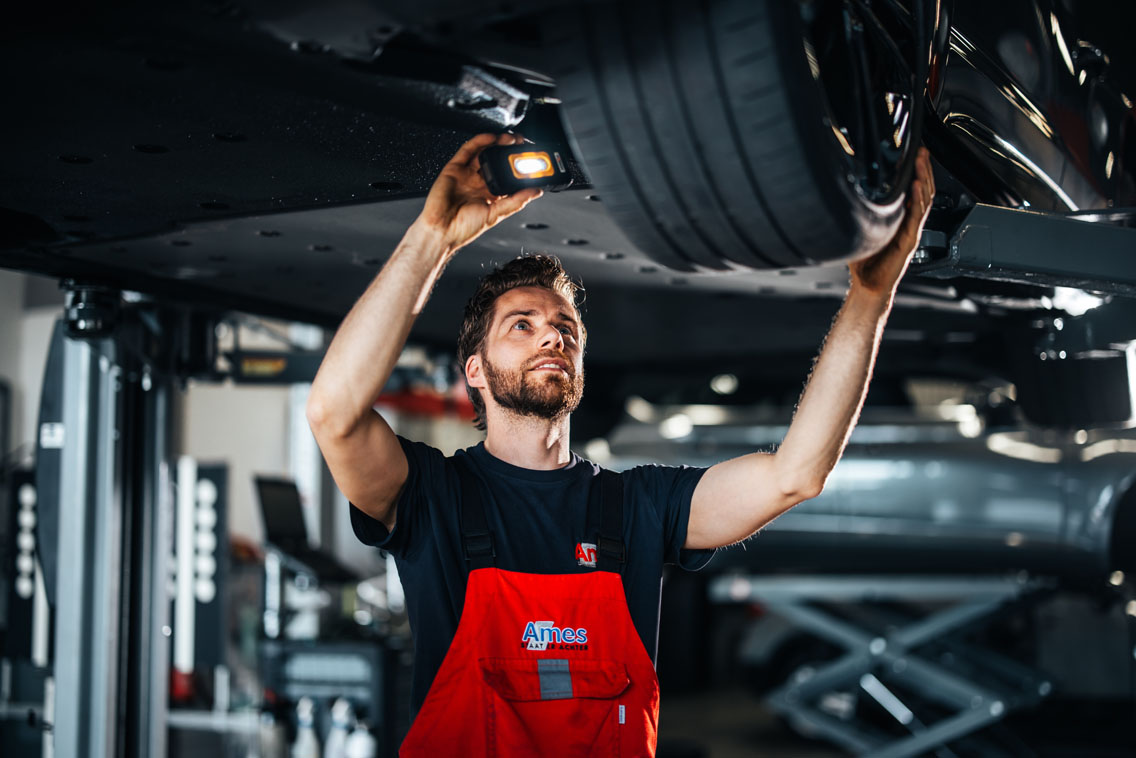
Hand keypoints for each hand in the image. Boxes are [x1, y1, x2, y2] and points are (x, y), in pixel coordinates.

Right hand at [414, 133, 543, 252]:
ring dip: (497, 142)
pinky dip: (479, 141)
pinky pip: (468, 150)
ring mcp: (466, 174)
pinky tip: (491, 138)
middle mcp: (479, 182)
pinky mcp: (454, 168)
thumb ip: (516, 201)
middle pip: (496, 160)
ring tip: (510, 138)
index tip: (530, 158)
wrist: (441, 230)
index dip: (518, 165)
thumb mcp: (496, 214)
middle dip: (509, 150)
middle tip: (522, 142)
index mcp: (490, 193)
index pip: (507, 174)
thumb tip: (536, 191)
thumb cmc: (464, 228)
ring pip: (484, 152)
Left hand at [848, 147, 935, 297]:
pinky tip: (916, 187)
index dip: (915, 171)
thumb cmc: (864, 261)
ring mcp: (911, 231)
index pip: (912, 190)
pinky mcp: (909, 242)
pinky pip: (917, 218)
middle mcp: (908, 223)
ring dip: (924, 179)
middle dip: (923, 168)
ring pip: (924, 200)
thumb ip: (855, 213)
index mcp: (900, 219)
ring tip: (922, 161)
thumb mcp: (859, 229)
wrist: (868, 286)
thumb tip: (839, 193)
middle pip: (922, 191)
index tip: (912, 152)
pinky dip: (918, 201)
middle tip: (922, 149)